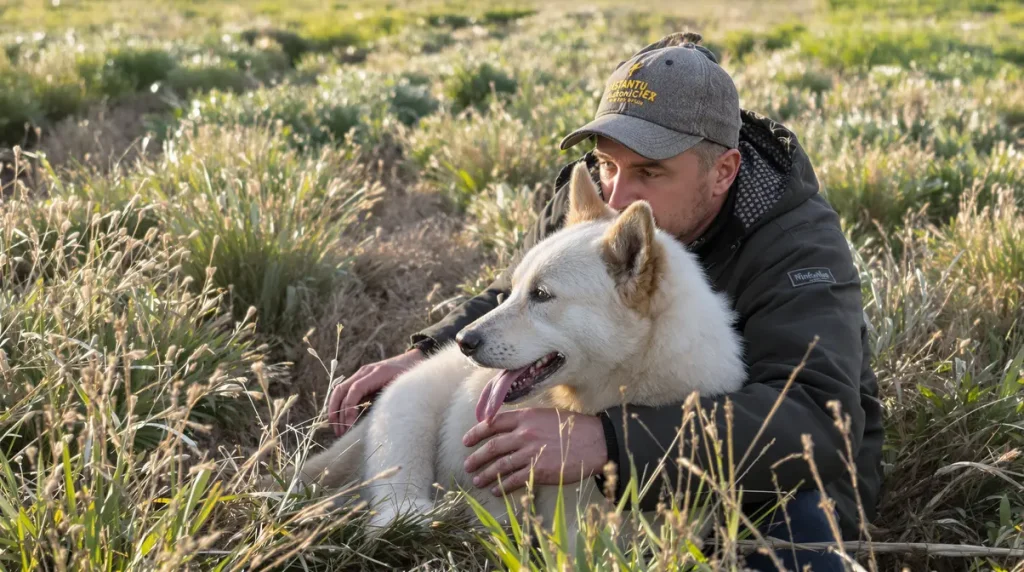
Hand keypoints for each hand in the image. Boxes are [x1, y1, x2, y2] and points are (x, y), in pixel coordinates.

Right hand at [327, 348, 425, 436]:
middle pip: (341, 390)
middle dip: (337, 412)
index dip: (350, 408)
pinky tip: (339, 419)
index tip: (349, 425)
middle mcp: (364, 372)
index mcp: (376, 373)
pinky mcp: (359, 379)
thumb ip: (389, 401)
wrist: (411, 361)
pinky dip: (339, 405)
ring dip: (334, 410)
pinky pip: (344, 392)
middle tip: (340, 432)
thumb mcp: (402, 390)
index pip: (356, 389)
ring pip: (339, 391)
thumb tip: (376, 422)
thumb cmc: (408, 378)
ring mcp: (360, 374)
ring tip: (337, 429)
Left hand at [462, 408, 607, 495]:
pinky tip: (496, 490)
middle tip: (468, 466)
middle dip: (476, 458)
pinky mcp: (538, 470)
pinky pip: (513, 480)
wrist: (595, 442)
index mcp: (526, 417)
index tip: (466, 441)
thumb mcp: (546, 416)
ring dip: (485, 475)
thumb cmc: (573, 428)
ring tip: (477, 481)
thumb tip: (507, 429)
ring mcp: (531, 452)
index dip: (476, 433)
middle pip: (492, 446)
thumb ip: (526, 421)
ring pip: (499, 465)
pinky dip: (502, 486)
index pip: (493, 424)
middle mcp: (524, 433)